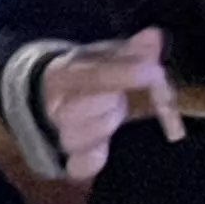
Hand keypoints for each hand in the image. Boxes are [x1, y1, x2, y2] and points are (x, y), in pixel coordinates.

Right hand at [37, 32, 183, 183]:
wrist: (50, 98)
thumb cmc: (87, 76)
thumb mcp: (106, 57)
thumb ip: (132, 50)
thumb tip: (154, 36)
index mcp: (64, 74)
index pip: (93, 75)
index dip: (125, 74)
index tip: (153, 71)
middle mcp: (56, 106)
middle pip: (79, 111)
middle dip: (110, 104)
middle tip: (120, 98)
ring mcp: (59, 135)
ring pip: (78, 138)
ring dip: (104, 127)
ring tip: (112, 115)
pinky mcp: (68, 161)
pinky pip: (78, 168)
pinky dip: (93, 159)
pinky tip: (104, 147)